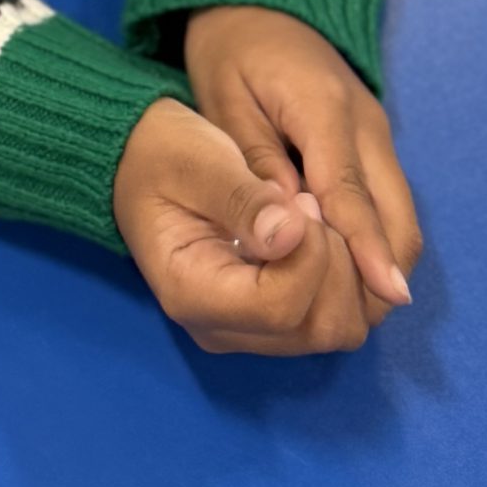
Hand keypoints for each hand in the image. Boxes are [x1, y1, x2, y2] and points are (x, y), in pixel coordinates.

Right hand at [113, 97, 380, 356]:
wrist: (143, 164)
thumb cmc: (165, 155)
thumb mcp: (197, 161)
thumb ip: (241, 199)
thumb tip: (292, 234)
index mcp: (193, 295)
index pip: (280, 308)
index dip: (310, 257)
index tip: (301, 201)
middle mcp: (223, 329)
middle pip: (318, 330)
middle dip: (335, 265)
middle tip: (308, 205)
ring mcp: (249, 330)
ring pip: (336, 330)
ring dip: (344, 272)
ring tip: (311, 217)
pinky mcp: (271, 321)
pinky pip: (333, 317)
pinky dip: (343, 278)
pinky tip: (316, 233)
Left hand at [184, 5, 421, 318]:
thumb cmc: (231, 49)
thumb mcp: (223, 98)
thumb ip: (255, 161)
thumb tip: (285, 228)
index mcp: (324, 109)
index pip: (351, 193)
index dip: (367, 248)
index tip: (387, 295)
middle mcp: (367, 124)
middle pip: (397, 216)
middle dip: (381, 271)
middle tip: (347, 320)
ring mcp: (378, 132)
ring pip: (402, 215)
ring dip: (383, 260)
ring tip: (344, 307)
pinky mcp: (375, 142)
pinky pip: (389, 203)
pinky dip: (377, 238)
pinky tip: (346, 268)